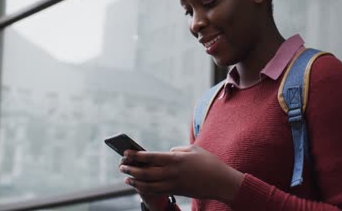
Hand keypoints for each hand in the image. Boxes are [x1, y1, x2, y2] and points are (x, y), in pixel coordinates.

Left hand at [119, 145, 243, 204]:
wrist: (220, 181)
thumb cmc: (209, 162)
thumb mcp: (194, 149)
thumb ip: (178, 149)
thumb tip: (168, 151)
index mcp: (176, 158)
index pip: (151, 157)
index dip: (136, 156)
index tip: (126, 153)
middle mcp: (172, 172)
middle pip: (146, 172)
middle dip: (131, 169)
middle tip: (121, 166)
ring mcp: (174, 183)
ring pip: (149, 184)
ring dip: (135, 182)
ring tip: (126, 178)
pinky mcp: (177, 191)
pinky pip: (157, 191)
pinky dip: (145, 189)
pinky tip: (139, 186)